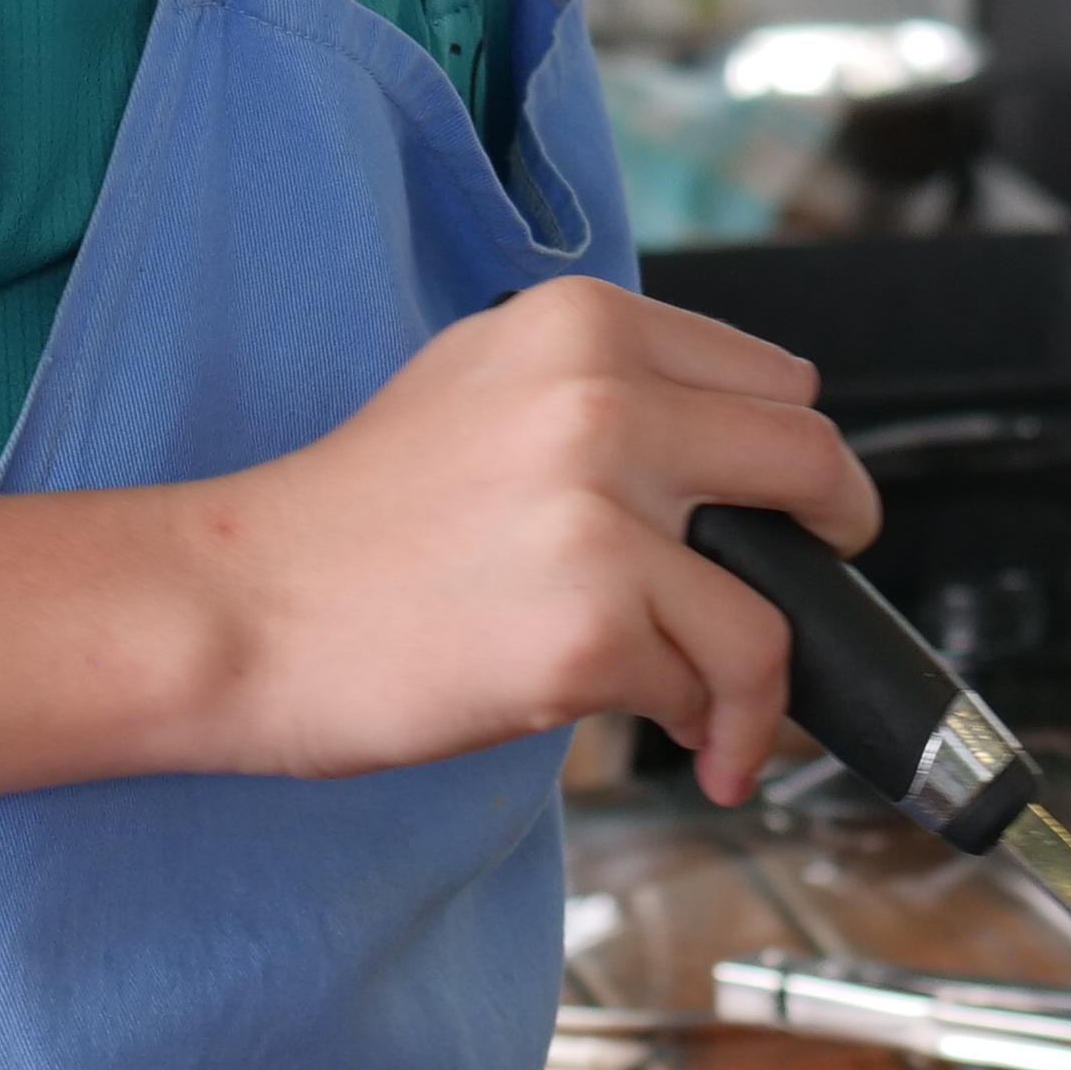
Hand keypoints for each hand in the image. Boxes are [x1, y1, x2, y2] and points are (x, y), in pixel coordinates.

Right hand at [203, 277, 877, 800]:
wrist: (237, 609)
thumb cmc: (347, 520)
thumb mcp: (479, 384)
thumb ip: (603, 391)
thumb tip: (726, 452)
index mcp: (583, 324)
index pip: (775, 381)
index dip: (791, 461)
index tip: (788, 514)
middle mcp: (603, 396)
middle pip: (813, 466)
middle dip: (833, 546)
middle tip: (812, 598)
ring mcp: (600, 509)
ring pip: (777, 602)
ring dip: (766, 680)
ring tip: (726, 720)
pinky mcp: (592, 621)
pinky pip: (711, 685)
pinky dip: (706, 730)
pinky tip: (673, 744)